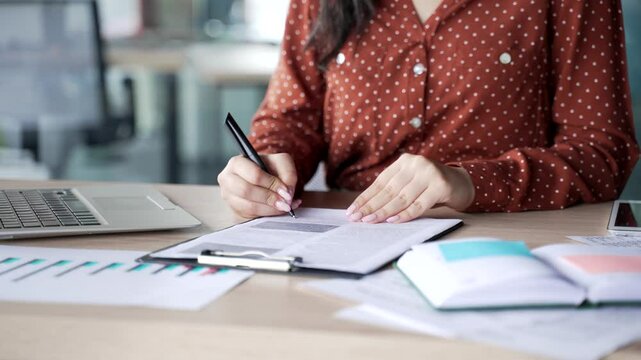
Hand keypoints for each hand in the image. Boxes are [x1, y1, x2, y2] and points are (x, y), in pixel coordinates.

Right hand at [218, 153, 301, 218]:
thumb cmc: (270, 169)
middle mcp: (227, 179)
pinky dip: (267, 215)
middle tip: (285, 202)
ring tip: (284, 207)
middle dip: (269, 198)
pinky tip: (277, 210)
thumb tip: (287, 194)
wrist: (263, 181)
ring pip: (248, 206)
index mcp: (237, 163)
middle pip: (247, 191)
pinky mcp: (234, 211)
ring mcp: (228, 197)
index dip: (271, 184)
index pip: (253, 175)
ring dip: (270, 209)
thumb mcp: (281, 163)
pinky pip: (250, 216)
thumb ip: (288, 173)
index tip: (286, 191)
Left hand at [346, 154, 473, 222]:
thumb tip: (366, 210)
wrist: (461, 183)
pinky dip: (404, 214)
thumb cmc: (430, 187)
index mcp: (404, 162)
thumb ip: (393, 192)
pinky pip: (418, 204)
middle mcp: (416, 164)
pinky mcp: (440, 185)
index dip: (366, 197)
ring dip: (384, 212)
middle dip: (371, 206)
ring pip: (401, 198)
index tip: (353, 210)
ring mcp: (429, 173)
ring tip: (370, 221)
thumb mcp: (410, 184)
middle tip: (357, 218)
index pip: (380, 182)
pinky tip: (392, 221)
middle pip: (389, 190)